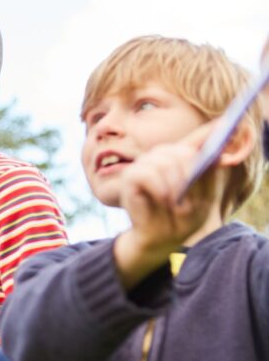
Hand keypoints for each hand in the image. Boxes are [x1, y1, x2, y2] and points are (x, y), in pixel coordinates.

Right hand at [114, 123, 217, 287]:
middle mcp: (163, 156)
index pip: (199, 138)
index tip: (230, 122)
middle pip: (182, 152)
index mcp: (182, 159)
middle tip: (190, 196)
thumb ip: (208, 176)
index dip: (212, 131)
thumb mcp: (203, 199)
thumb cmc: (181, 220)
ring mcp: (145, 164)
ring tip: (175, 204)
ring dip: (175, 186)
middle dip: (190, 174)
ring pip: (165, 162)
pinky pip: (148, 174)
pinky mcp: (131, 176)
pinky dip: (160, 188)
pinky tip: (164, 200)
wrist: (158, 239)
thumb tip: (215, 155)